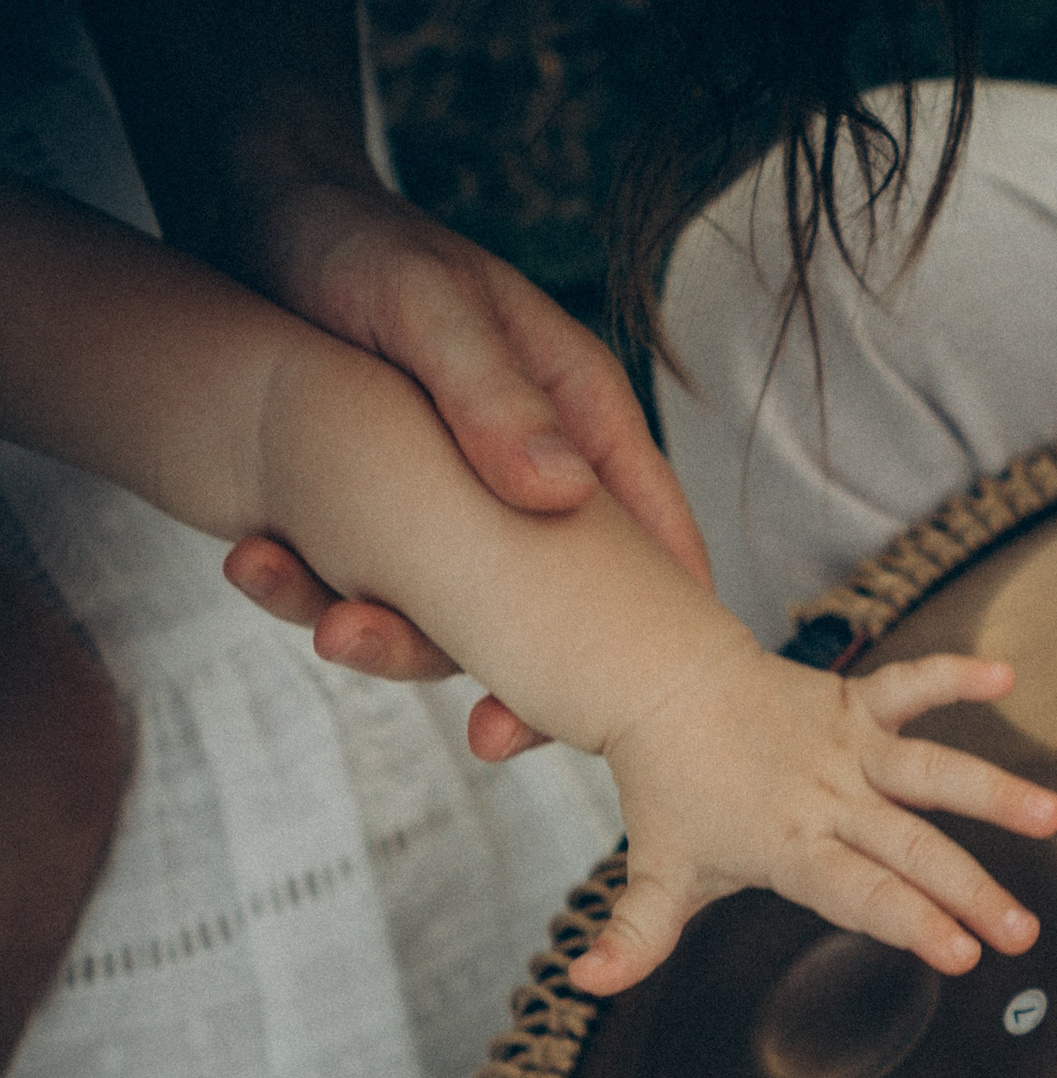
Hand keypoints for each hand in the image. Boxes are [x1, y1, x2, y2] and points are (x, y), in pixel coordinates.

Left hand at [217, 179, 710, 759]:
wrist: (248, 217)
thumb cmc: (359, 242)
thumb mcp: (429, 303)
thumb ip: (495, 396)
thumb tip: (560, 494)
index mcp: (581, 422)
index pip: (656, 542)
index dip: (663, 630)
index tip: (649, 707)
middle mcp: (533, 480)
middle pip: (561, 612)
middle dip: (523, 680)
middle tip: (488, 734)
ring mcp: (457, 510)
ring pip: (458, 616)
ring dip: (395, 639)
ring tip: (331, 630)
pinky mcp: (382, 523)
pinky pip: (370, 586)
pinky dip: (316, 593)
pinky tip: (262, 568)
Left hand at [571, 649, 1056, 995]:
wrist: (664, 686)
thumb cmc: (672, 790)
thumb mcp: (656, 872)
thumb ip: (632, 936)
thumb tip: (584, 983)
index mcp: (788, 846)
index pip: (857, 892)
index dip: (909, 922)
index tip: (960, 954)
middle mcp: (827, 797)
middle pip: (909, 849)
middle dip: (970, 891)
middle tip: (1021, 933)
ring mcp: (847, 747)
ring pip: (930, 770)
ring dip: (992, 790)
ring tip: (1050, 815)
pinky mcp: (856, 703)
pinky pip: (911, 684)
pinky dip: (954, 674)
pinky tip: (1006, 676)